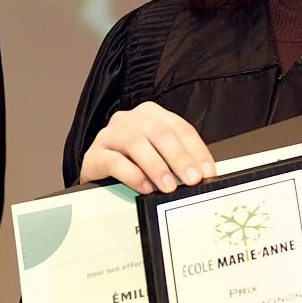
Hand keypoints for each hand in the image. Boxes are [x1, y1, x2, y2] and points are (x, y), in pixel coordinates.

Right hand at [79, 102, 215, 193]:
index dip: (196, 149)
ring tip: (169, 186)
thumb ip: (177, 160)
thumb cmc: (131, 162)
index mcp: (150, 114)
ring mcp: (109, 135)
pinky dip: (133, 176)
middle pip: (159, 133)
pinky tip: (145, 187)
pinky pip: (114, 162)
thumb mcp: (158, 155)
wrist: (97, 172)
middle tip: (192, 179)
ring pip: (136, 143)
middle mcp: (129, 119)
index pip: (178, 127)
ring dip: (156, 166)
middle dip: (179, 158)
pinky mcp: (94, 155)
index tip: (207, 171)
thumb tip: (202, 175)